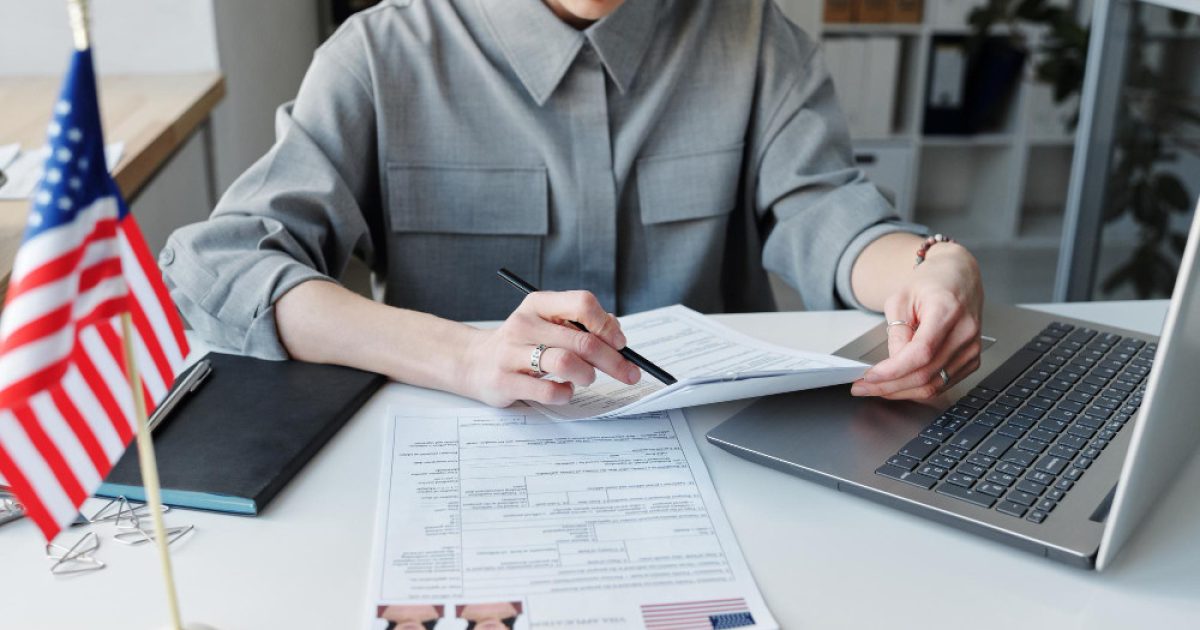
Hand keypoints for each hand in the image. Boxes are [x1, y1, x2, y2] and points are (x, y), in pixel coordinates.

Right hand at [460, 291, 640, 406]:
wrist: (474, 361)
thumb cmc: (521, 343)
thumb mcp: (546, 322)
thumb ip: (580, 324)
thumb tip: (616, 333)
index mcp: (538, 304)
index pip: (582, 303)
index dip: (607, 325)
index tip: (620, 343)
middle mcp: (525, 324)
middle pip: (583, 340)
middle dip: (613, 360)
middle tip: (628, 373)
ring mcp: (512, 353)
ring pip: (567, 363)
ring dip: (588, 374)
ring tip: (587, 378)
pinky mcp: (506, 382)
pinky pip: (549, 391)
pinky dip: (566, 393)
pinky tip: (564, 390)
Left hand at [852, 243, 983, 399]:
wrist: (959, 277)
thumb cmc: (931, 282)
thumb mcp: (901, 298)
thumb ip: (897, 332)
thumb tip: (891, 364)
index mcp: (948, 311)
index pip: (921, 353)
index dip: (893, 370)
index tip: (869, 377)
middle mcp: (965, 333)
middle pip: (925, 374)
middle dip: (889, 386)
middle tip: (862, 387)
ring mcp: (971, 349)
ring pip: (934, 386)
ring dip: (900, 392)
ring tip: (876, 388)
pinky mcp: (972, 360)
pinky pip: (942, 384)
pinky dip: (917, 389)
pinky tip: (898, 385)